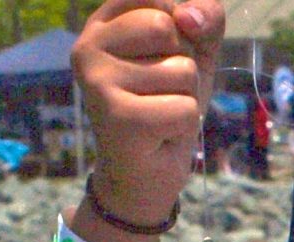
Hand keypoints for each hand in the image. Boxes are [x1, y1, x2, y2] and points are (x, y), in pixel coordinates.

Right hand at [72, 0, 221, 226]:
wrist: (146, 173)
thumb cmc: (166, 105)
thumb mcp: (193, 52)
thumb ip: (204, 18)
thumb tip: (189, 16)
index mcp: (103, 22)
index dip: (182, 25)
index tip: (167, 55)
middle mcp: (89, 45)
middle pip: (168, 27)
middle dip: (184, 63)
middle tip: (163, 91)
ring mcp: (97, 81)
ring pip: (182, 70)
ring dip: (185, 98)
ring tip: (160, 114)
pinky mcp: (117, 116)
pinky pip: (184, 108)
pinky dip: (184, 126)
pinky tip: (159, 136)